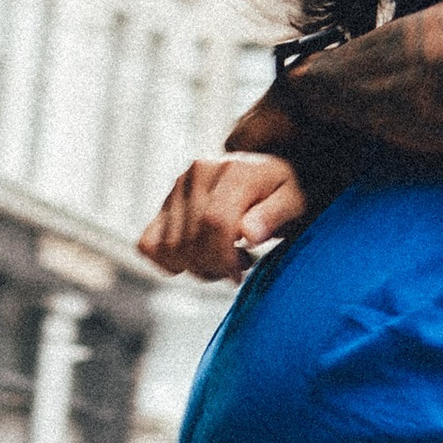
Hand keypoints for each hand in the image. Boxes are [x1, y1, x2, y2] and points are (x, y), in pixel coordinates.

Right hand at [139, 154, 309, 281]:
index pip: (215, 223)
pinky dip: (168, 262)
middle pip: (191, 240)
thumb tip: (248, 234)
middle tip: (238, 265)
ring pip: (170, 248)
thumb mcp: (294, 200)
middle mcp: (198, 173)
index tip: (240, 272)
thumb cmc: (283, 190)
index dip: (224, 258)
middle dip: (214, 266)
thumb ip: (274, 214)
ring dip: (196, 267)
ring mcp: (177, 188)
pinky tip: (197, 259)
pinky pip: (148, 244)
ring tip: (223, 258)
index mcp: (234, 170)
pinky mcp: (164, 204)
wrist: (265, 173)